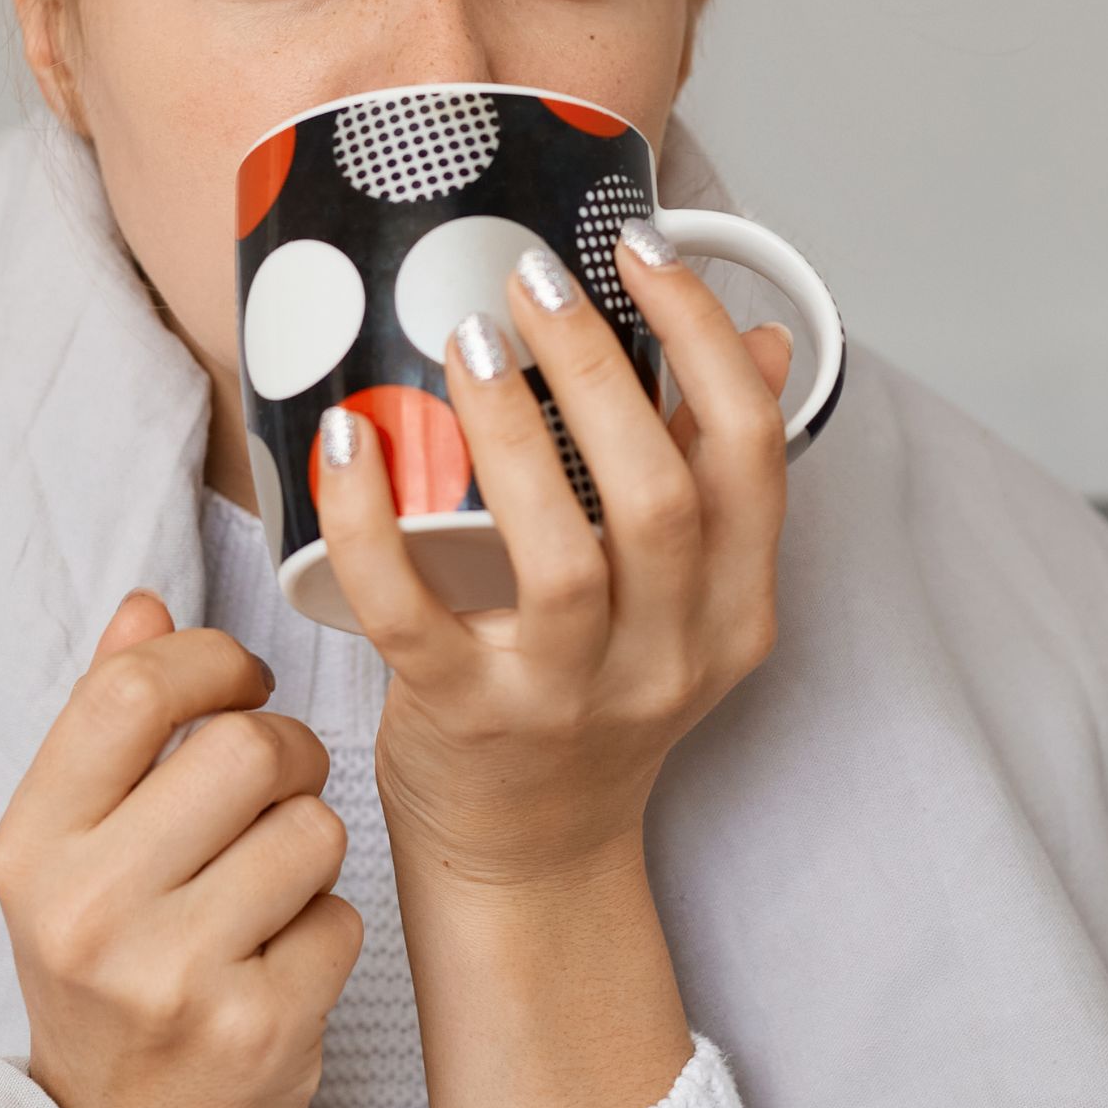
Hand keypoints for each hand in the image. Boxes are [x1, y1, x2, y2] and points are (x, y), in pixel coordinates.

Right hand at [0, 590, 363, 1107]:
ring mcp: (173, 979)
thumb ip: (104, 720)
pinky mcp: (257, 1036)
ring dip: (311, 845)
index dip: (211, 659)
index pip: (131, 689)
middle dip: (286, 753)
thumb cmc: (101, 978)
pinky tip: (279, 964)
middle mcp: (88, 911)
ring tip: (269, 886)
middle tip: (274, 788)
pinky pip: (343, 917)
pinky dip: (327, 929)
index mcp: (32, 847)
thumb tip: (148, 603)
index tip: (240, 680)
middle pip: (246, 747)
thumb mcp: (69, 852)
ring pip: (313, 828)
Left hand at [314, 222, 794, 889]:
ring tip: (463, 342)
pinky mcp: (461, 718)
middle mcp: (666, 659)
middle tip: (529, 283)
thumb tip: (760, 340)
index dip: (705, 340)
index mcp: (734, 613)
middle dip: (598, 369)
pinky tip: (347, 439)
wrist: (529, 856)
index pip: (751, 457)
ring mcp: (564, 698)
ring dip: (509, 432)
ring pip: (557, 555)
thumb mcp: (686, 602)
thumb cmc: (593, 701)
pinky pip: (408, 612)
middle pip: (659, 499)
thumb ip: (714, 477)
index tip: (640, 252)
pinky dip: (370, 519)